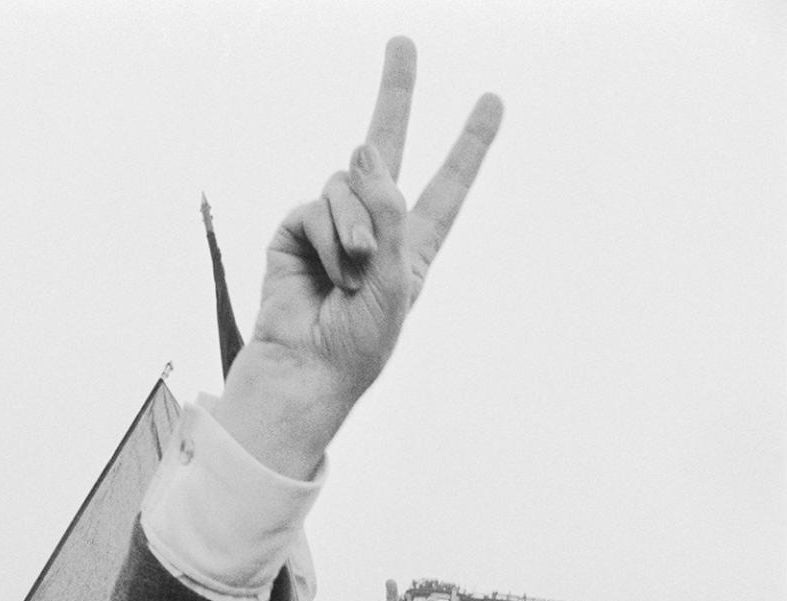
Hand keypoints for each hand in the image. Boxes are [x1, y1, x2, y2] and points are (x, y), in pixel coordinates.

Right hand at [214, 37, 501, 477]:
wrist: (305, 371)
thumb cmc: (359, 343)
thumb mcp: (395, 281)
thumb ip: (389, 212)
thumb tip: (365, 148)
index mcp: (412, 248)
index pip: (447, 187)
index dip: (469, 146)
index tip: (493, 102)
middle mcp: (373, 229)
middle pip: (387, 147)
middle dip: (395, 93)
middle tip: (403, 41)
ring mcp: (332, 227)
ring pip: (348, 183)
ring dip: (353, 226)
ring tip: (350, 275)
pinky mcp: (296, 231)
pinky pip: (316, 206)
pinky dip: (324, 237)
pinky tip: (325, 273)